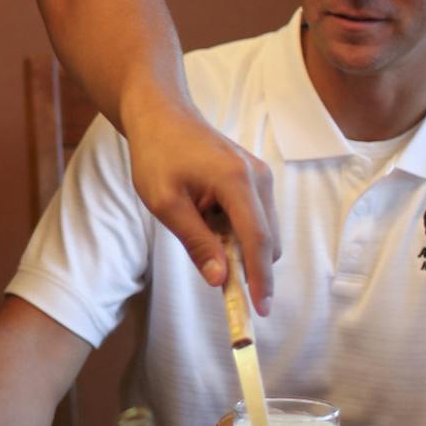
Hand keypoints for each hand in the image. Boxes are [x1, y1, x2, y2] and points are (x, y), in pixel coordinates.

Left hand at [123, 103, 278, 313]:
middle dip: (251, 268)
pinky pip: (255, 218)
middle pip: (268, 240)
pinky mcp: (255, 178)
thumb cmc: (157, 154)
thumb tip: (220, 280)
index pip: (257, 240)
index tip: (259, 310)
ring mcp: (259, 176)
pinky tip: (205, 219)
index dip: (260, 279)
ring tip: (197, 230)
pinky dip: (238, 232)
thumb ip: (195, 242)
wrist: (161, 114)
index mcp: (236, 181)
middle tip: (220, 284)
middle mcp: (257, 177)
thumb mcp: (165, 203)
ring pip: (264, 231)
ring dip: (240, 248)